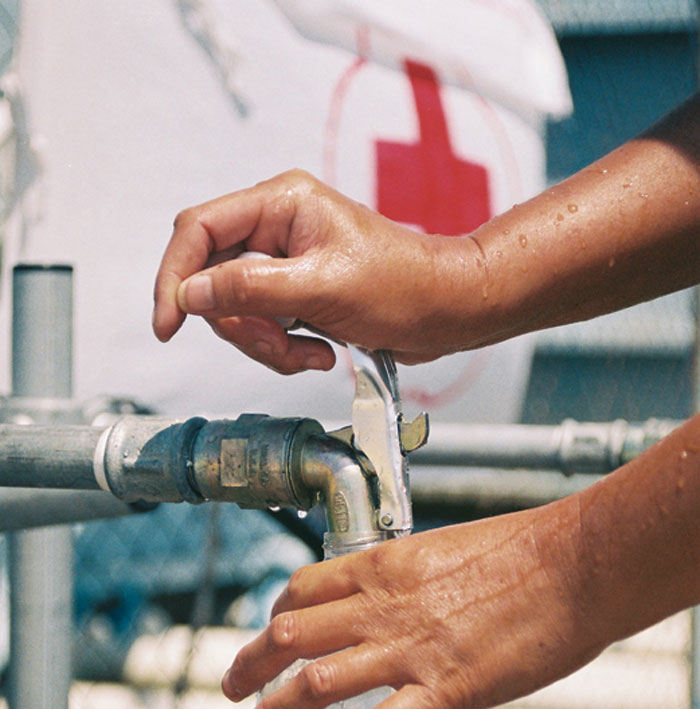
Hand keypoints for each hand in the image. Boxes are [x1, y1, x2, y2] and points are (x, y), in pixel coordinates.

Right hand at [152, 169, 483, 373]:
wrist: (445, 312)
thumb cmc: (403, 286)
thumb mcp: (323, 288)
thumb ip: (252, 289)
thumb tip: (193, 293)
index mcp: (280, 204)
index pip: (198, 230)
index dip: (175, 276)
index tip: (169, 322)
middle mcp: (275, 229)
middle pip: (213, 281)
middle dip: (242, 325)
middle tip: (279, 344)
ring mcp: (283, 265)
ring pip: (236, 312)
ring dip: (267, 345)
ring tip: (309, 353)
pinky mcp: (293, 295)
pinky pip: (262, 329)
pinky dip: (284, 351)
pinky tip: (319, 352)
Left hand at [223, 496, 605, 708]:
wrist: (573, 566)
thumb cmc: (525, 552)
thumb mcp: (448, 551)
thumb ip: (414, 581)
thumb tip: (407, 603)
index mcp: (381, 566)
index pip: (302, 590)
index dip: (274, 617)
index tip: (270, 635)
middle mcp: (379, 607)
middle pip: (289, 637)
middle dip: (249, 665)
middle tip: (230, 688)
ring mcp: (406, 650)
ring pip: (312, 685)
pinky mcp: (441, 691)